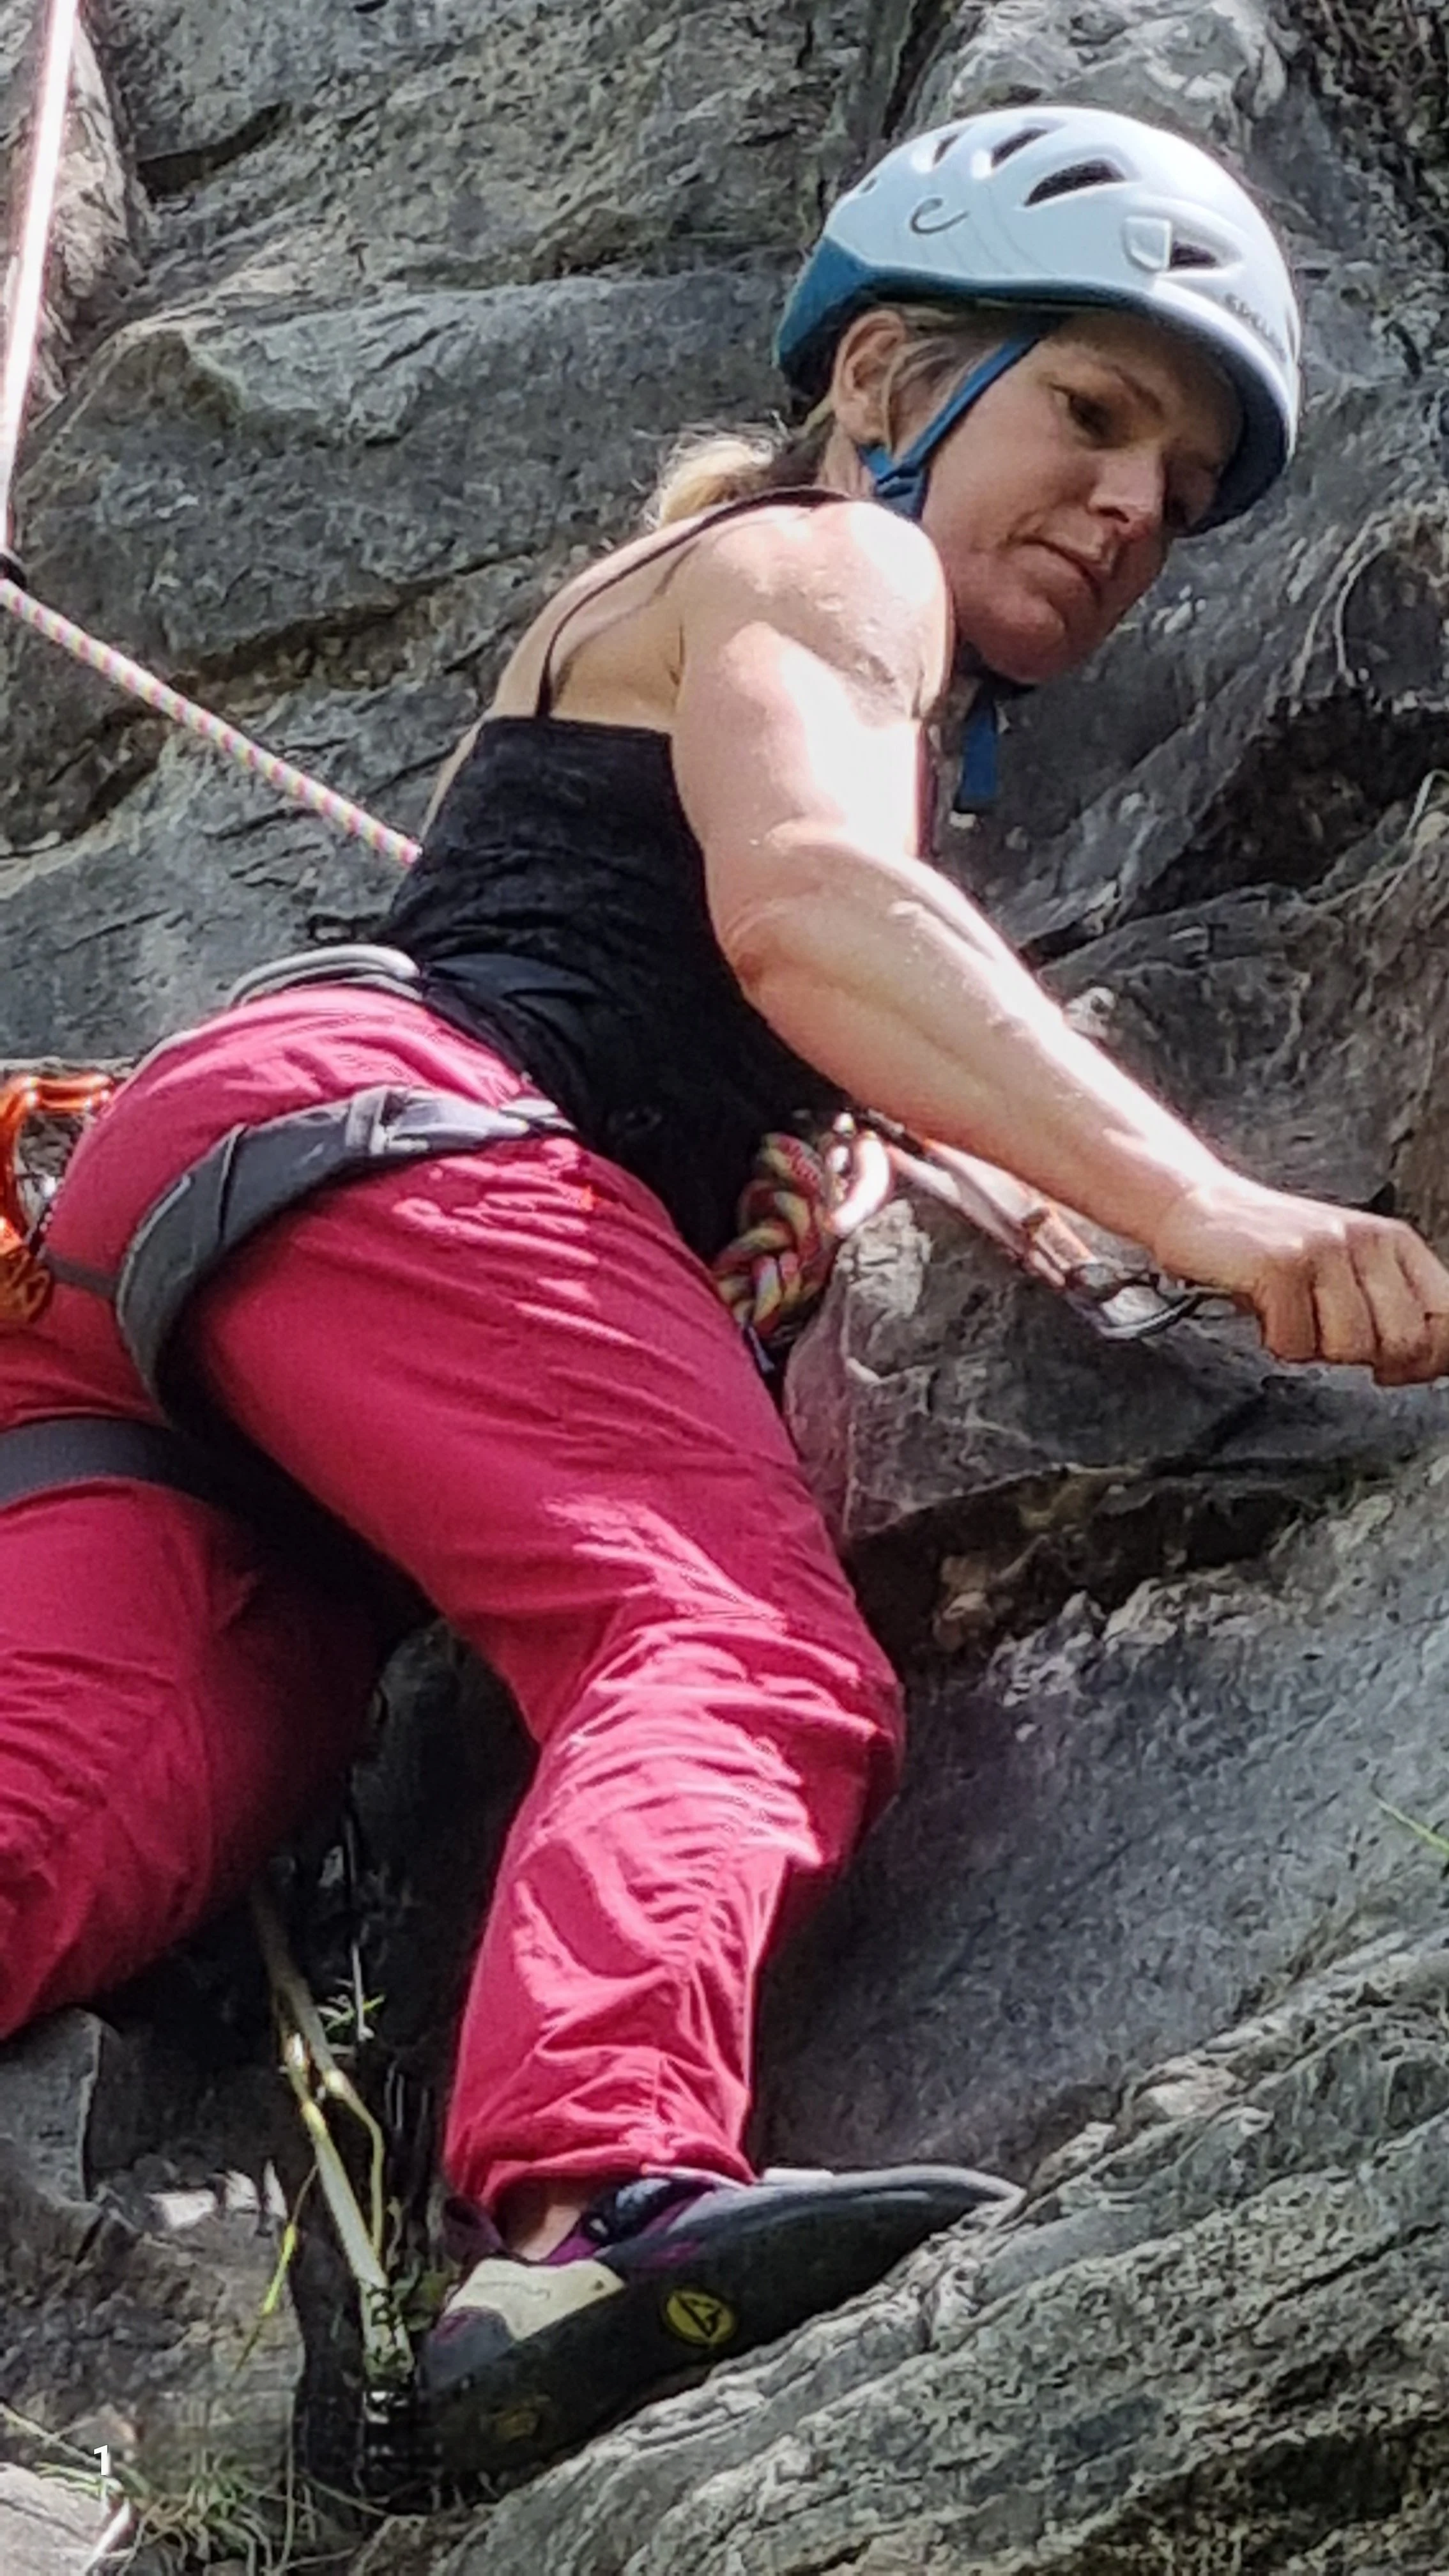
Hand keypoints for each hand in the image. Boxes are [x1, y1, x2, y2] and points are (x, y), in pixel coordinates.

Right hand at [1151, 1176, 1448, 1384]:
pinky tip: (1264, 1311)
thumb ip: (1388, 1309)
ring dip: (1312, 1347)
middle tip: (1324, 1332)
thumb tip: (1425, 1366)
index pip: (1447, 1319)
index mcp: (1394, 1243)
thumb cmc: (1269, 1248)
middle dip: (1363, 1357)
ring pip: (1350, 1348)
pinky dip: (1274, 1340)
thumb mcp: (1344, 1269)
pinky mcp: (1281, 1265)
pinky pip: (1295, 1344)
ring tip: (1290, 1314)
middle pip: (1403, 1343)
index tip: (1392, 1368)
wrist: (1197, 1207)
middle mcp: (1366, 1241)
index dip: (1426, 1360)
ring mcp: (1324, 1250)